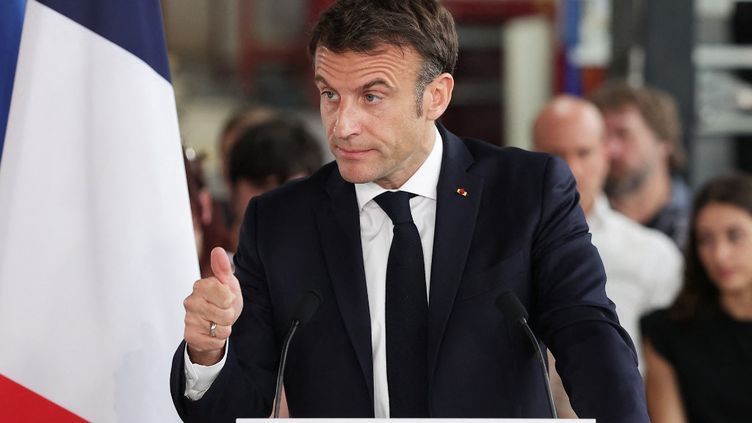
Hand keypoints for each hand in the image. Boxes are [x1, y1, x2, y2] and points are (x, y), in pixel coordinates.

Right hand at [183, 247, 243, 364]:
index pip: (227, 297)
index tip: (226, 299)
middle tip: (222, 313)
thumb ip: (223, 269)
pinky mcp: (189, 336)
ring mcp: (188, 319)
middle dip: (229, 316)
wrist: (216, 324)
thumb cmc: (224, 302)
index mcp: (200, 286)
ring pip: (221, 330)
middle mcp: (191, 301)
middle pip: (225, 315)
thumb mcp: (228, 284)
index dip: (231, 300)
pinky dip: (218, 340)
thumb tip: (217, 250)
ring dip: (224, 329)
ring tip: (217, 323)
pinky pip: (214, 342)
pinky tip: (211, 333)